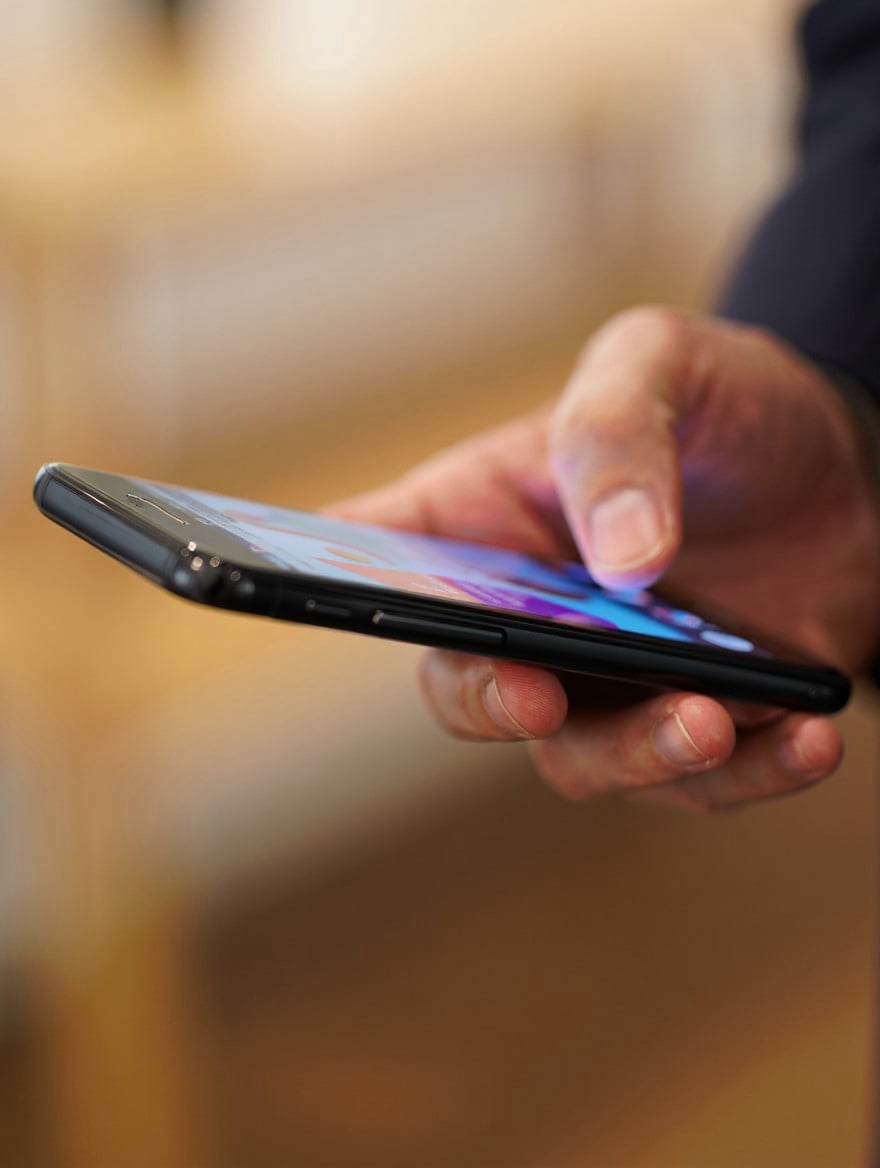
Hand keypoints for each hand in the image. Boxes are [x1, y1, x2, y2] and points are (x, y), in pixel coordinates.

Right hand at [336, 309, 879, 811]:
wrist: (849, 468)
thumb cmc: (725, 405)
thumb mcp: (664, 364)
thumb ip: (619, 433)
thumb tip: (622, 568)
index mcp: (488, 521)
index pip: (381, 557)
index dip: (329, 586)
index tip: (303, 595)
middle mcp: (530, 615)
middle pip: (465, 689)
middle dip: (493, 703)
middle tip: (538, 698)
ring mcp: (609, 680)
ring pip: (584, 759)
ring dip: (642, 753)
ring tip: (714, 717)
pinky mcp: (693, 722)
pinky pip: (700, 782)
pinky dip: (753, 772)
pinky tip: (805, 735)